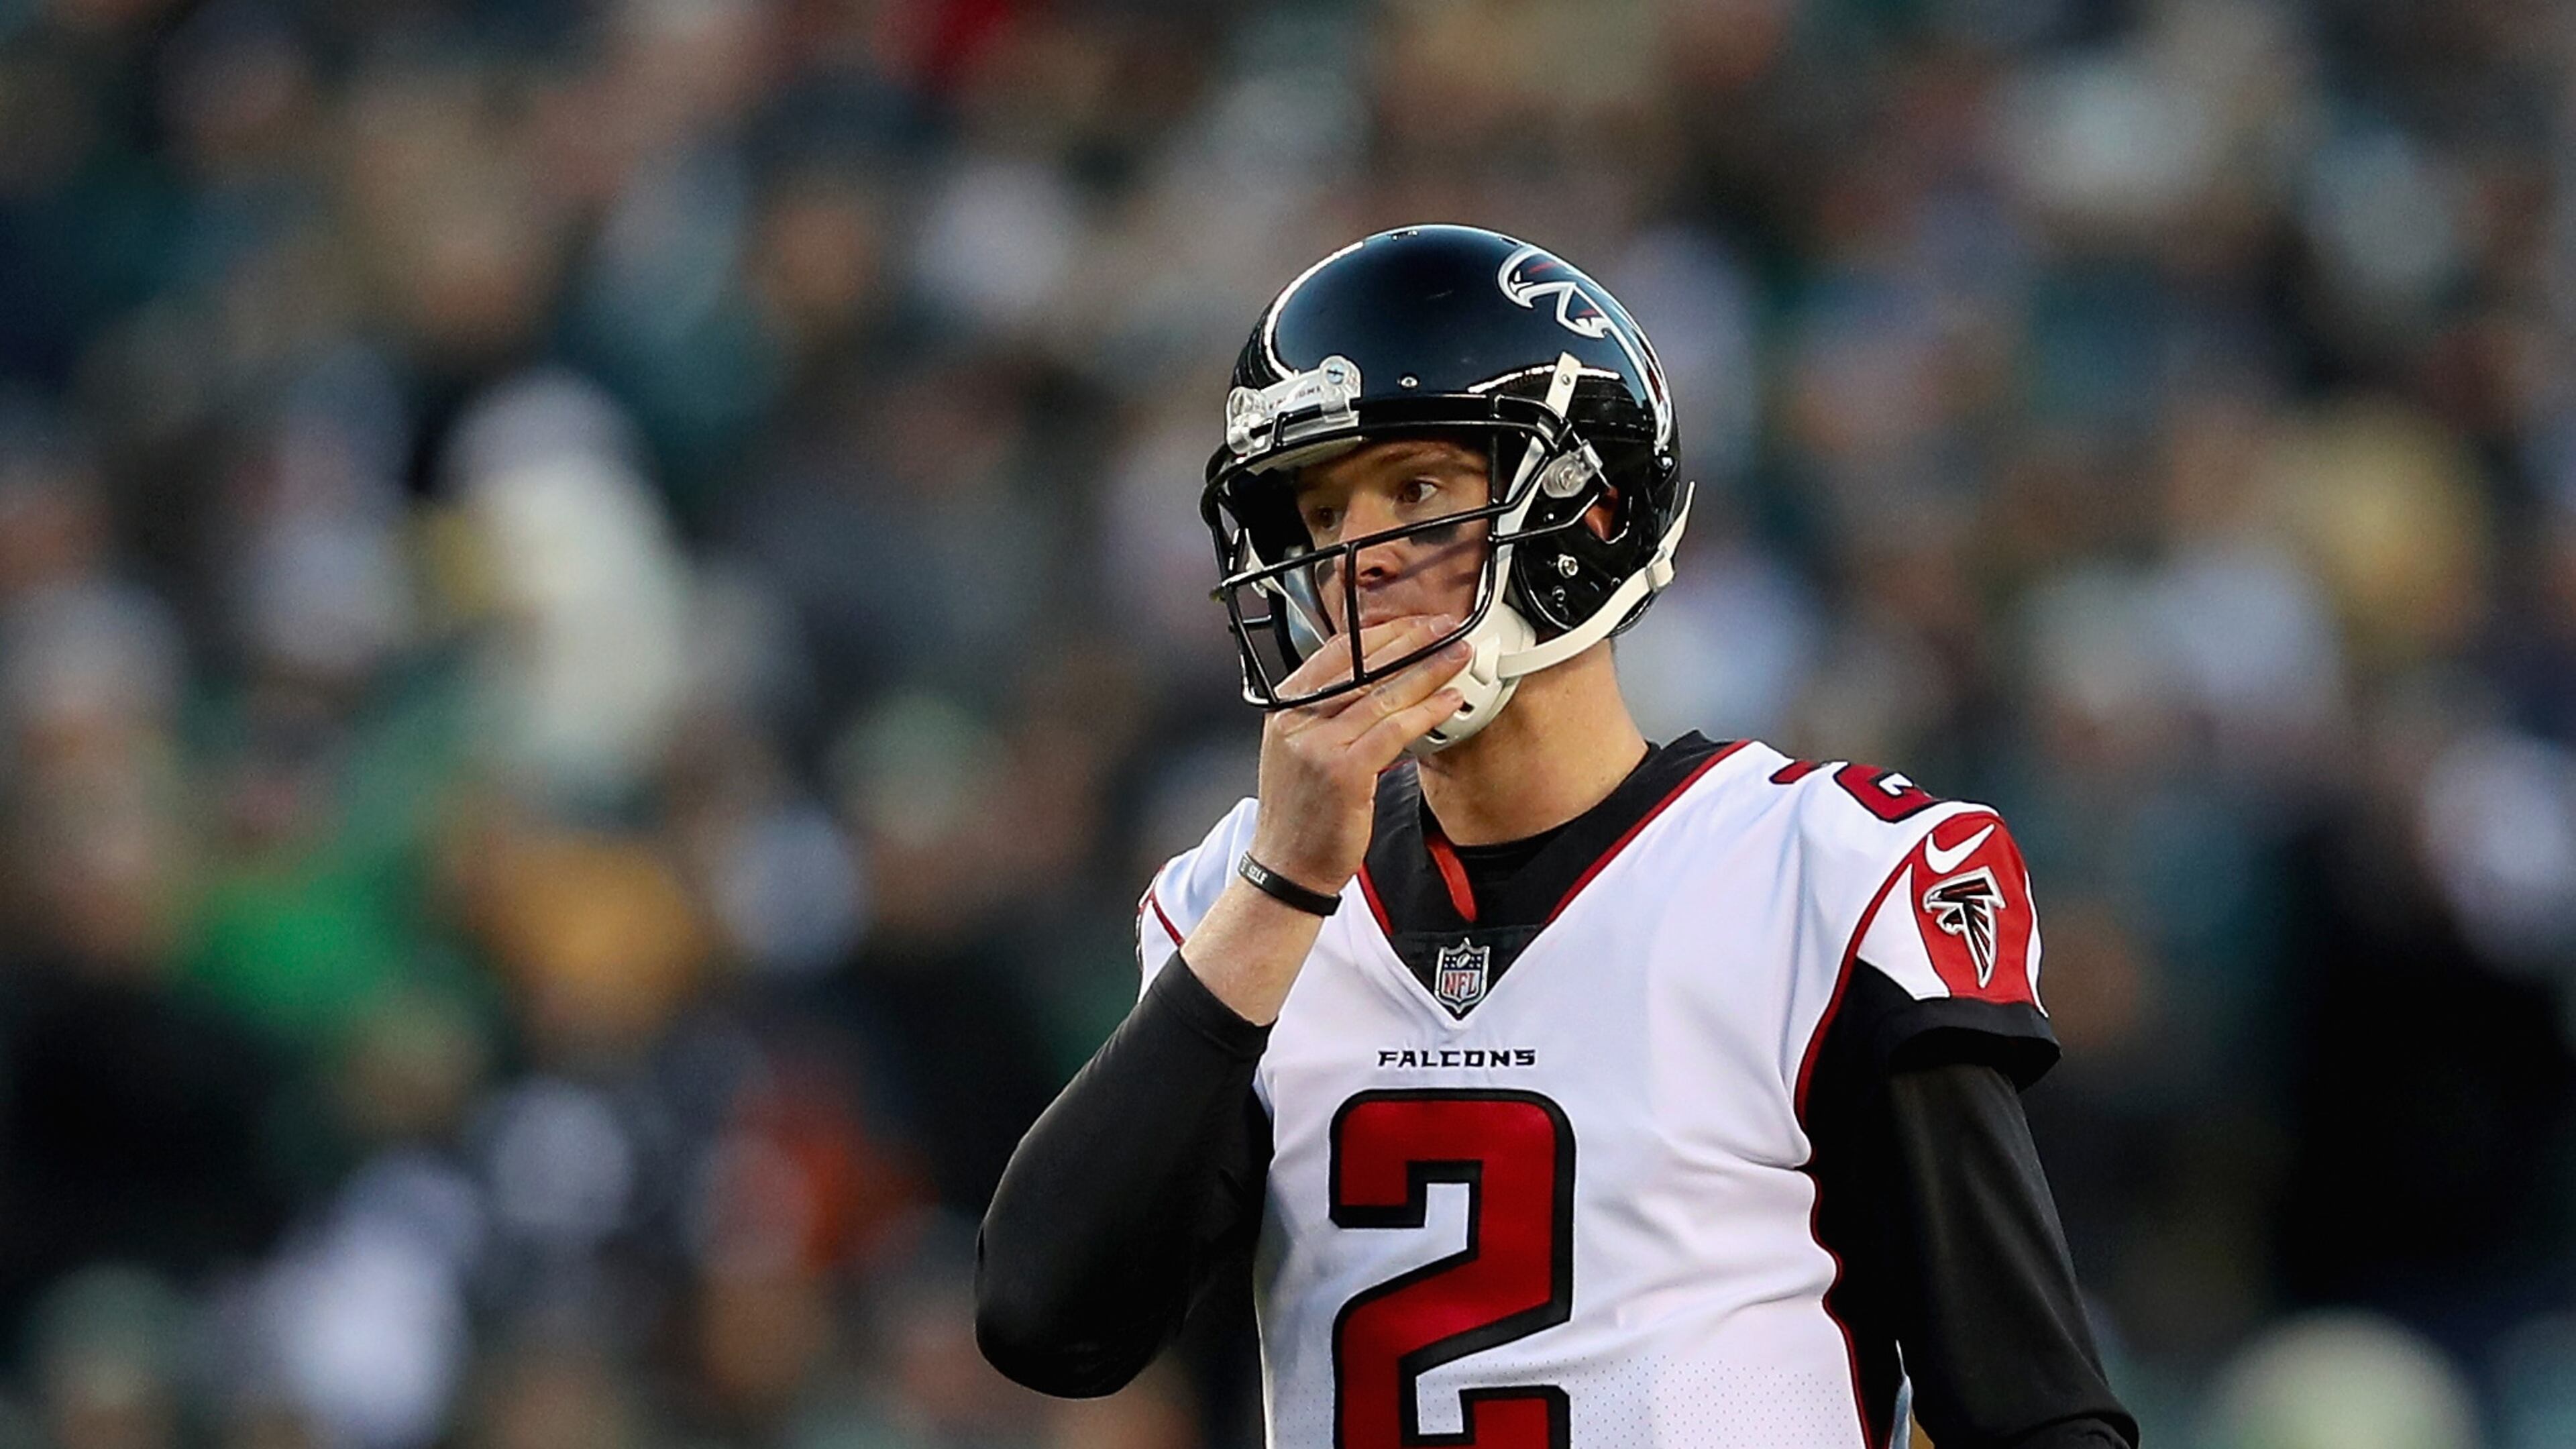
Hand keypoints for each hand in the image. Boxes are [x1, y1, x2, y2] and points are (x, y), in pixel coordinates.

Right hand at [1246, 614, 1469, 893]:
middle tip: (1445, 629)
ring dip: (1427, 671)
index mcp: (1285, 708)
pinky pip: (1393, 731)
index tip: (1414, 624)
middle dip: (1410, 642)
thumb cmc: (1301, 812)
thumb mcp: (1301, 750)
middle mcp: (1296, 720)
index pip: (1336, 653)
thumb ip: (1328, 714)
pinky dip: (1425, 712)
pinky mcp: (1343, 771)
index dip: (1381, 633)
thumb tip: (1378, 682)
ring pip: (1382, 695)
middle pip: (1362, 666)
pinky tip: (1448, 701)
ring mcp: (1317, 744)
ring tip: (1458, 657)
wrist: (1287, 866)